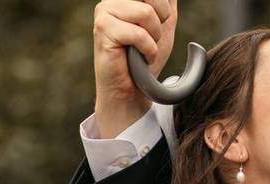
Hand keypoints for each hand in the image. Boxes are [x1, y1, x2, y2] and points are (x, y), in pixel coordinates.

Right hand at [92, 0, 177, 136]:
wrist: (133, 88)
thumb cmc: (147, 56)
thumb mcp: (164, 23)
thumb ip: (167, 2)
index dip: (165, 10)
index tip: (158, 26)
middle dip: (162, 20)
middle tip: (151, 37)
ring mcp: (105, 10)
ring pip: (146, 13)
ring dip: (154, 37)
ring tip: (144, 47)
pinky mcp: (102, 28)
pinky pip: (139, 34)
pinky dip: (148, 50)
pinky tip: (140, 57)